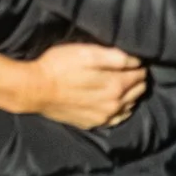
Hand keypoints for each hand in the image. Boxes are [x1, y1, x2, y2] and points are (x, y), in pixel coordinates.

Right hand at [22, 43, 146, 127]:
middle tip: (131, 70)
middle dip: (137, 80)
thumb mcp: (88, 52)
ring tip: (124, 84)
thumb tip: (137, 61)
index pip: (140, 75)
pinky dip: (120, 110)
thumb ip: (116, 57)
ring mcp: (102, 117)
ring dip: (130, 95)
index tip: (136, 60)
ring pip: (129, 106)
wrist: (35, 89)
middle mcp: (113, 105)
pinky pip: (115, 119)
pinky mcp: (91, 123)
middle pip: (137, 91)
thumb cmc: (60, 66)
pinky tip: (114, 103)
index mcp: (115, 86)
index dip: (140, 66)